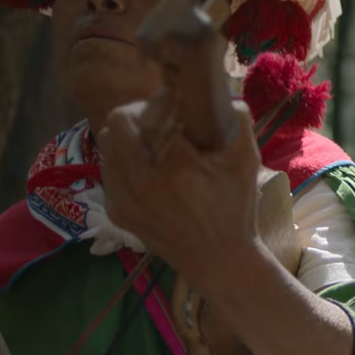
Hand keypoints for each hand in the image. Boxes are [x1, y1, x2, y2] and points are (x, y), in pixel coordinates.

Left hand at [98, 101, 263, 289]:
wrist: (218, 260)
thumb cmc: (235, 209)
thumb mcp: (247, 163)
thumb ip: (239, 121)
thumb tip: (225, 95)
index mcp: (174, 167)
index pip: (144, 114)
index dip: (159, 103)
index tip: (174, 105)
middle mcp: (141, 182)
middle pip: (116, 124)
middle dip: (137, 115)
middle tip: (158, 119)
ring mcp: (124, 199)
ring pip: (107, 146)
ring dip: (126, 137)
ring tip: (151, 143)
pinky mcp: (117, 211)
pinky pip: (109, 171)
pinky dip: (123, 162)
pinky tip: (147, 169)